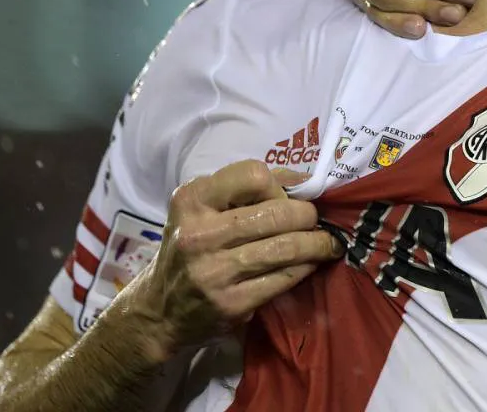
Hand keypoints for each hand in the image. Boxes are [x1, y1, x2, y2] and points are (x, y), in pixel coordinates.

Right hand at [128, 160, 342, 356]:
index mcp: (192, 200)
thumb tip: (304, 181)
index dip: (281, 184)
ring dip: (317, 243)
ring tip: (328, 242)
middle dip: (307, 215)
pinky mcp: (230, 304)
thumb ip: (246, 190)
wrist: (159, 310)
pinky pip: (283, 278)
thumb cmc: (192, 247)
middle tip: (316, 219)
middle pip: (277, 213)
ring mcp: (214, 271)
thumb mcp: (203, 210)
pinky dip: (306, 267)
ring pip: (286, 247)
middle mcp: (198, 234)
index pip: (253, 175)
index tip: (292, 195)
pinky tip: (311, 264)